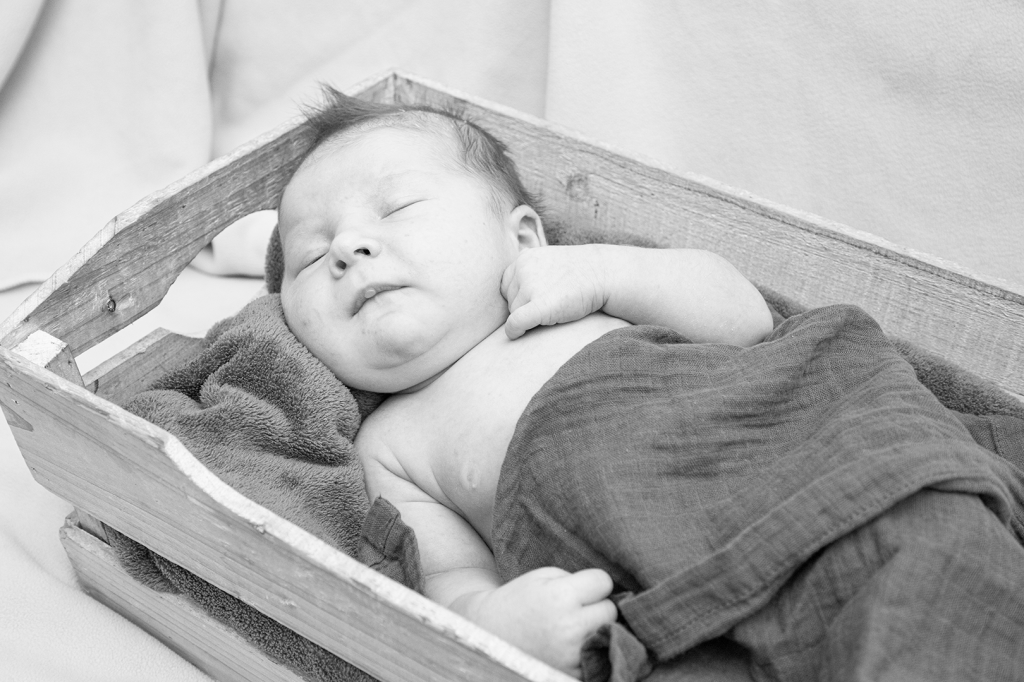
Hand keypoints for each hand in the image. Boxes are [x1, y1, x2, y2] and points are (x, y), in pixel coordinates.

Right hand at [460, 567, 617, 677]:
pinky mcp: (569, 672)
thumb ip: (576, 580)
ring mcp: (570, 654)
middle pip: (610, 611)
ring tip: (576, 625)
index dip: (594, 583)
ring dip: (597, 629)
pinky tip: (572, 643)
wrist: (489, 633)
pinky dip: (589, 649)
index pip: (604, 582)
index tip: (583, 587)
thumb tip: (609, 591)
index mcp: (560, 596)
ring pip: (608, 635)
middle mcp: (568, 627)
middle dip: (599, 606)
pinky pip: (596, 656)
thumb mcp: (543, 576)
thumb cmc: (519, 599)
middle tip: (579, 608)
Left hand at [500, 245, 607, 339]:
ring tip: (554, 310)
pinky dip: (514, 331)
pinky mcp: (540, 305)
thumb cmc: (579, 273)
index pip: (506, 286)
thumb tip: (513, 296)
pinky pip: (515, 323)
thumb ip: (530, 272)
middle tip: (551, 304)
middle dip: (525, 307)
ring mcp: (530, 286)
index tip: (535, 302)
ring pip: (514, 313)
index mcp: (523, 258)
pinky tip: (518, 335)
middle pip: (510, 300)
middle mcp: (523, 270)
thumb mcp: (549, 262)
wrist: (605, 274)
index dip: (518, 298)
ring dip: (529, 318)